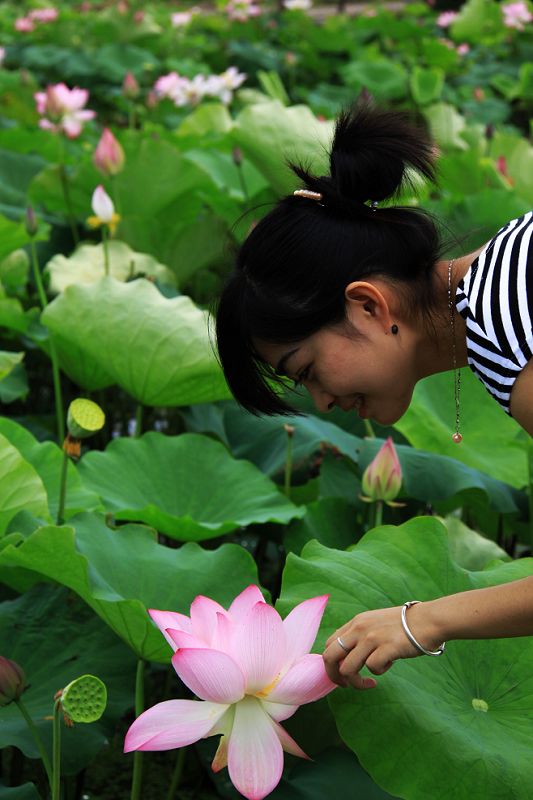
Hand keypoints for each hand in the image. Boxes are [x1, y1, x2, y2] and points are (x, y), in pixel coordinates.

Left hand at [322, 603, 439, 689]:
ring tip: (370, 682)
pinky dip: (379, 672)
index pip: (329, 644)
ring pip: (348, 668)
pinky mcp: (386, 648)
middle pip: (330, 657)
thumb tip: (346, 656)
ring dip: (357, 681)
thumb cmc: (403, 625)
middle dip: (335, 676)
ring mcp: (372, 638)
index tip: (342, 674)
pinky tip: (389, 664)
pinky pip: (372, 668)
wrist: (427, 620)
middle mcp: (359, 629)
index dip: (331, 663)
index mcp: (355, 622)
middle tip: (345, 685)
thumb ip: (359, 635)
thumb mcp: (375, 622)